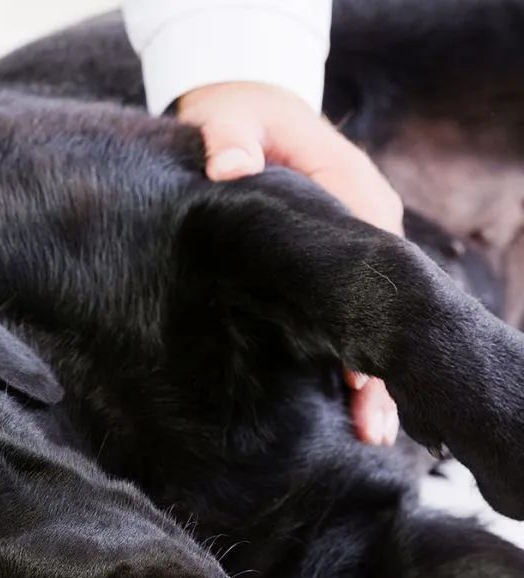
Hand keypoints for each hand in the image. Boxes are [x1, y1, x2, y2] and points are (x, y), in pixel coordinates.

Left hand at [177, 81, 401, 446]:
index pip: (373, 263)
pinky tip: (347, 407)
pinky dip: (351, 357)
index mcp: (351, 190)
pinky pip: (349, 315)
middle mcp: (366, 222)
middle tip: (372, 427)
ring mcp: (354, 248)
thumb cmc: (237, 117)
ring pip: (372, 318)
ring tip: (370, 436)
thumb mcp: (227, 120)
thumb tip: (227, 168)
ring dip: (371, 374)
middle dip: (379, 365)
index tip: (360, 372)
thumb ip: (228, 141)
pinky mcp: (332, 265)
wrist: (243, 108)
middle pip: (383, 304)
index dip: (367, 319)